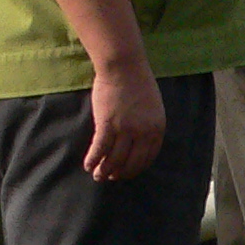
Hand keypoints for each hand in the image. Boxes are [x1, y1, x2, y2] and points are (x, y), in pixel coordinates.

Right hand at [84, 61, 165, 181]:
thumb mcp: (153, 107)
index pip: (147, 158)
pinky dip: (93, 159)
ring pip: (114, 159)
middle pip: (131, 162)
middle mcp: (143, 132)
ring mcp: (125, 129)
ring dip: (104, 170)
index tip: (127, 173)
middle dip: (120, 173)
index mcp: (157, 128)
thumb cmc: (137, 83)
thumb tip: (138, 144)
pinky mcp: (107, 124)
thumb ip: (148, 125)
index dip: (135, 168)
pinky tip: (88, 165)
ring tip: (97, 175)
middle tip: (111, 177)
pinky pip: (100, 149)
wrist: (124, 67)